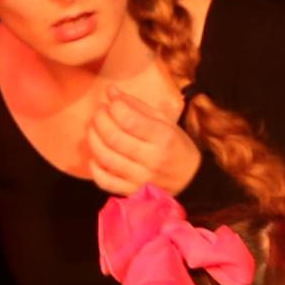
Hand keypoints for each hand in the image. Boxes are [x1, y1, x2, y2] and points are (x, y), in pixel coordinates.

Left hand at [82, 80, 203, 198]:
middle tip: (99, 112)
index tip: (111, 101)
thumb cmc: (176, 147)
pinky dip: (94, 168)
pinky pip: (105, 181)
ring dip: (93, 139)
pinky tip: (96, 156)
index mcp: (163, 138)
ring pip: (106, 158)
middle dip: (100, 120)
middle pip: (114, 138)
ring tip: (94, 129)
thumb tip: (110, 92)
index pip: (130, 120)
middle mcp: (151, 159)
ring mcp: (140, 178)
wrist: (191, 181)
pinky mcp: (131, 192)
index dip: (115, 107)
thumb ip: (137, 106)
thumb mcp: (165, 122)